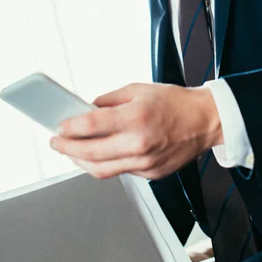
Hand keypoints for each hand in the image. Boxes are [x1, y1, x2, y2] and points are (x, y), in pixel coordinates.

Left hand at [50, 82, 222, 179]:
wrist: (205, 121)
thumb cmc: (176, 102)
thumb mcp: (138, 89)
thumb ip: (110, 100)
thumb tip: (87, 109)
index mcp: (135, 117)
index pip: (91, 126)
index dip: (69, 128)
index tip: (59, 127)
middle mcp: (139, 143)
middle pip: (91, 153)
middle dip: (67, 149)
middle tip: (56, 143)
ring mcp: (145, 162)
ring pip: (102, 170)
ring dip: (81, 162)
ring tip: (71, 152)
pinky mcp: (151, 173)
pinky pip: (120, 171)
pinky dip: (105, 164)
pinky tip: (98, 154)